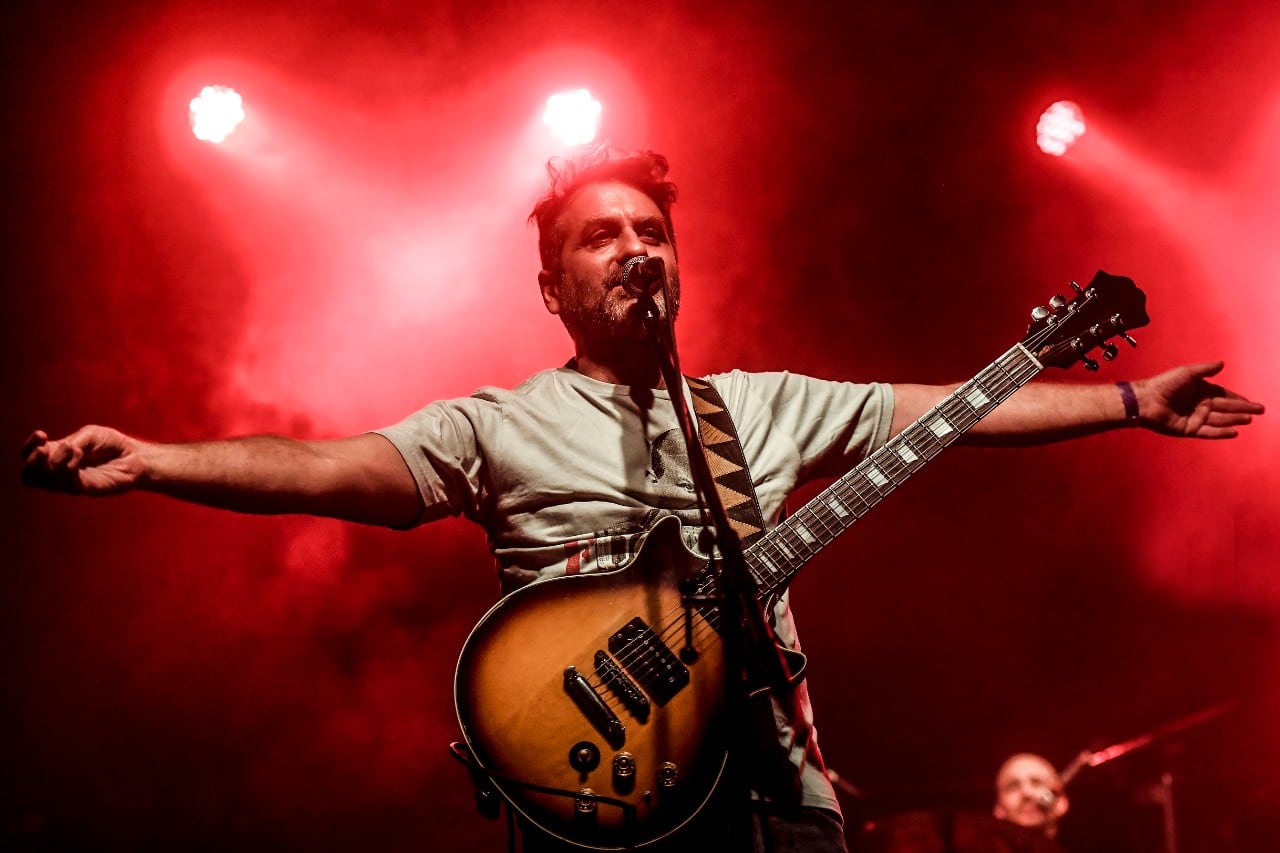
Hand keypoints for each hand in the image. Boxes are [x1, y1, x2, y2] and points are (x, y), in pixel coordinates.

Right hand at [21, 426, 145, 493]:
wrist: (136, 457)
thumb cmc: (112, 444)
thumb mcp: (90, 435)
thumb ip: (73, 442)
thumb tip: (60, 453)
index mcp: (56, 455)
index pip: (29, 456)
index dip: (28, 446)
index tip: (41, 434)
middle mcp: (59, 471)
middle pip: (29, 476)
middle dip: (30, 462)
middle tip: (43, 450)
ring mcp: (70, 482)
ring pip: (45, 482)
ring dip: (52, 463)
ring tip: (71, 448)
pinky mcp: (84, 489)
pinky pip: (66, 484)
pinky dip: (68, 468)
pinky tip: (80, 456)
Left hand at [1136, 362, 1264, 437]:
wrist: (1146, 400)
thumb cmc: (1164, 384)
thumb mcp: (1186, 373)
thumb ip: (1204, 370)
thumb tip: (1222, 363)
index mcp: (1201, 391)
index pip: (1224, 395)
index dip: (1238, 398)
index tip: (1251, 402)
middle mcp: (1200, 405)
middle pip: (1226, 408)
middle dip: (1243, 409)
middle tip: (1260, 411)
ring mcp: (1195, 418)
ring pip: (1220, 420)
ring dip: (1234, 419)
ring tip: (1249, 419)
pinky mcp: (1188, 429)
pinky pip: (1208, 431)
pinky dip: (1221, 432)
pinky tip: (1234, 432)